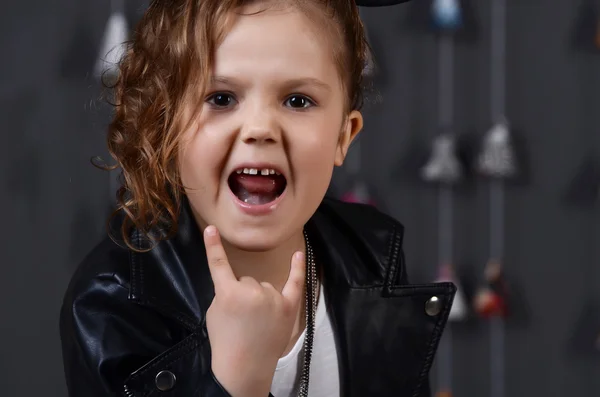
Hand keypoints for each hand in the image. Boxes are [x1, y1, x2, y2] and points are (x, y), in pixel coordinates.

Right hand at [203, 225, 305, 396]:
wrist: (245, 368)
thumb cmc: (225, 342)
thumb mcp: (214, 314)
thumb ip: (225, 293)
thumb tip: (236, 285)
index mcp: (229, 293)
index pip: (218, 264)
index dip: (213, 246)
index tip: (212, 229)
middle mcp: (253, 291)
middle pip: (246, 280)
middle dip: (243, 294)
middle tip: (241, 317)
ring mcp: (273, 298)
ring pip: (264, 286)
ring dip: (261, 298)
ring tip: (257, 321)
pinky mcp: (289, 306)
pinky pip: (295, 282)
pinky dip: (297, 268)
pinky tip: (298, 254)